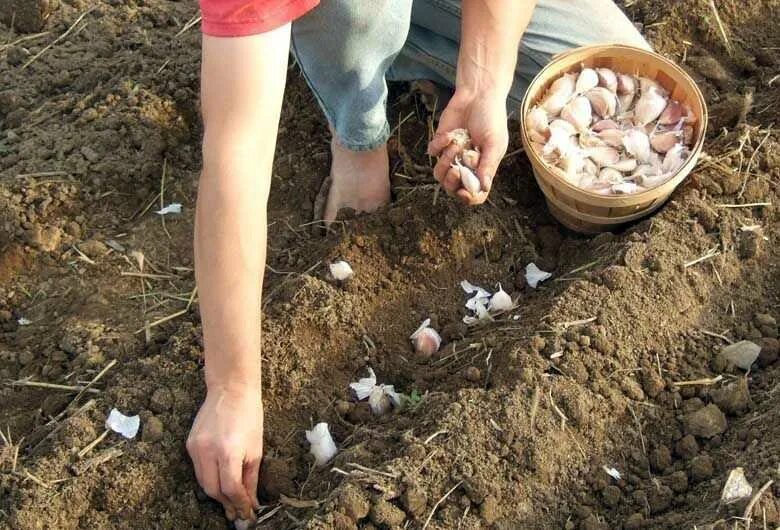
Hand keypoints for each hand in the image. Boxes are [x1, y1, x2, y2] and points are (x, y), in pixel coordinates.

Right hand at [187, 384, 262, 521]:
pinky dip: (209, 477)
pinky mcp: (189, 444)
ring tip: (230, 500)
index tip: (248, 513)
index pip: (230, 488)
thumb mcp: (256, 449)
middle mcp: (207, 450)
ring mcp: (195, 447)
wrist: (231, 389)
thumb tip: (250, 503)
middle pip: (212, 489)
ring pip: (202, 482)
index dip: (239, 504)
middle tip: (237, 512)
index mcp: (228, 450)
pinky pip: (198, 469)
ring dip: (216, 493)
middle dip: (226, 503)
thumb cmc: (249, 416)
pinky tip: (220, 480)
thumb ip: (250, 478)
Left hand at [428, 88, 508, 204]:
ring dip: (445, 161)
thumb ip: (488, 165)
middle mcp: (465, 165)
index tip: (464, 192)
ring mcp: (451, 155)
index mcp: (482, 169)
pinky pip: (433, 152)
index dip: (468, 198)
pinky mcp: (439, 143)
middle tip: (456, 170)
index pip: (474, 193)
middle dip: (451, 181)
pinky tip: (450, 134)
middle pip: (451, 188)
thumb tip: (484, 188)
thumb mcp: (494, 143)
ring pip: (439, 174)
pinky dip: (440, 144)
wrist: (478, 95)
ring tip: (456, 144)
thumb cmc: (492, 119)